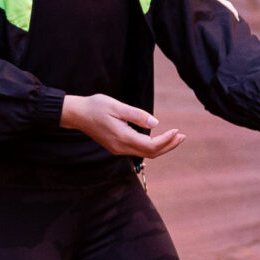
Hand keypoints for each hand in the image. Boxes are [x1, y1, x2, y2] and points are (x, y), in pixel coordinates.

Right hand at [60, 92, 184, 158]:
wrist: (76, 114)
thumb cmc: (95, 106)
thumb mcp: (117, 106)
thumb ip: (137, 115)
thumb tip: (155, 124)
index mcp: (122, 138)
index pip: (151, 146)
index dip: (167, 141)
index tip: (178, 131)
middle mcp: (120, 147)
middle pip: (150, 153)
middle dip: (168, 146)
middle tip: (183, 136)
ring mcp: (118, 149)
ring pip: (145, 153)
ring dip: (161, 147)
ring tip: (176, 137)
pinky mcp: (116, 146)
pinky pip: (137, 150)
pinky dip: (151, 146)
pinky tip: (159, 138)